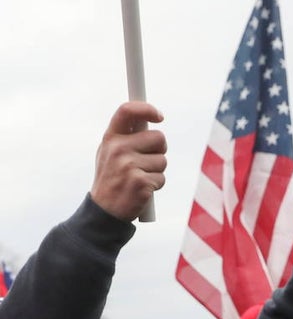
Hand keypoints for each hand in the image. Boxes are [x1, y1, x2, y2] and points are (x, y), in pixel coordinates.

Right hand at [90, 102, 166, 220]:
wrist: (104, 210)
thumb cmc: (112, 178)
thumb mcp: (110, 153)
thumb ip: (127, 136)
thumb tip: (151, 118)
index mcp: (110, 138)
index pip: (127, 111)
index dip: (146, 109)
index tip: (159, 116)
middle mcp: (118, 148)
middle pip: (159, 137)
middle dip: (159, 150)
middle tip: (145, 162)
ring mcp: (128, 165)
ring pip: (163, 160)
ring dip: (156, 171)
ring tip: (138, 178)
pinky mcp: (140, 181)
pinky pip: (162, 178)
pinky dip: (156, 185)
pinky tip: (141, 190)